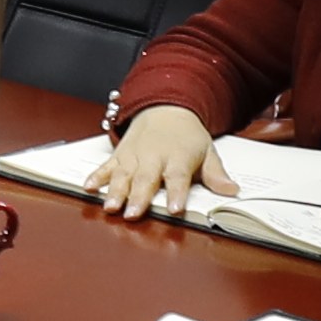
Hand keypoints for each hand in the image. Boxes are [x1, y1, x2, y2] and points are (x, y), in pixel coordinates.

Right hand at [90, 109, 221, 220]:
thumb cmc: (186, 135)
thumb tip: (232, 191)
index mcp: (177, 157)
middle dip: (139, 197)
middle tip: (134, 214)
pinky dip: (96, 176)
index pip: (178, 177)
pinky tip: (89, 188)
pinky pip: (106, 166)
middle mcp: (154, 156)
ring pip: (123, 175)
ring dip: (115, 191)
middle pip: (146, 179)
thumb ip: (216, 174)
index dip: (176, 193)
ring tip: (111, 207)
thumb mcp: (207, 151)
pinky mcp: (120, 155)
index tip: (174, 209)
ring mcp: (134, 156)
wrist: (165, 107)